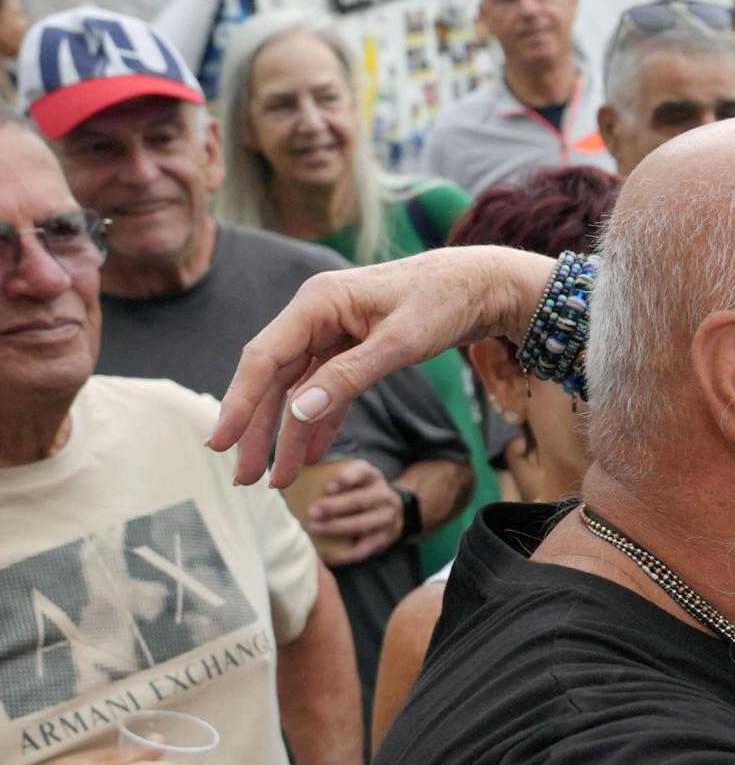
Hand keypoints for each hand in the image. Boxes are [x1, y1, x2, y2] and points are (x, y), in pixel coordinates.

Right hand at [210, 247, 554, 488]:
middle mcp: (317, 316)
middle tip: (245, 478)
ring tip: (278, 480)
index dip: (239, 403)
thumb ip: (351, 376)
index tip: (220, 444)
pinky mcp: (354, 348)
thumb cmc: (446, 301)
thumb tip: (299, 412)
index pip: (263, 358)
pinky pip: (327, 391)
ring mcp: (333, 333)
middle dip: (259, 431)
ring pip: (298, 391)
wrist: (483, 284)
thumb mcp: (402, 341)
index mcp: (318, 303)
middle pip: (274, 380)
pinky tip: (309, 455)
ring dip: (288, 435)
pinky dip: (320, 423)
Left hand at [307, 460, 403, 565]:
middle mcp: (384, 495)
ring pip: (363, 524)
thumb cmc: (357, 493)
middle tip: (312, 511)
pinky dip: (343, 554)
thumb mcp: (350, 478)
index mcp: (371, 476)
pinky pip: (364, 549)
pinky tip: (324, 555)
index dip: (345, 478)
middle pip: (360, 500)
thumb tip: (283, 476)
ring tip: (314, 529)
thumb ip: (323, 474)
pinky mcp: (384, 539)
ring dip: (337, 527)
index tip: (328, 487)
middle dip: (335, 506)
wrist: (388, 514)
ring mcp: (387, 519)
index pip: (361, 472)